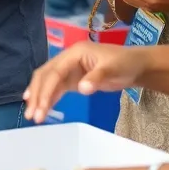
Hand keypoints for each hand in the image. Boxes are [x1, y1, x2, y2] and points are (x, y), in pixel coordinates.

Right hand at [23, 41, 148, 122]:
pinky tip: (41, 107)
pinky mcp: (72, 79)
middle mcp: (67, 59)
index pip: (54, 72)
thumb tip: (81, 89)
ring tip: (32, 115)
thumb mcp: (113, 69)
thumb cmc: (125, 64)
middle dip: (37, 95)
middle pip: (45, 75)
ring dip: (39, 97)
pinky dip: (48, 97)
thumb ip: (96, 78)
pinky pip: (56, 88)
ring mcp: (69, 69)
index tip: (41, 108)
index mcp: (74, 53)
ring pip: (47, 82)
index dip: (46, 90)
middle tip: (32, 115)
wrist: (136, 66)